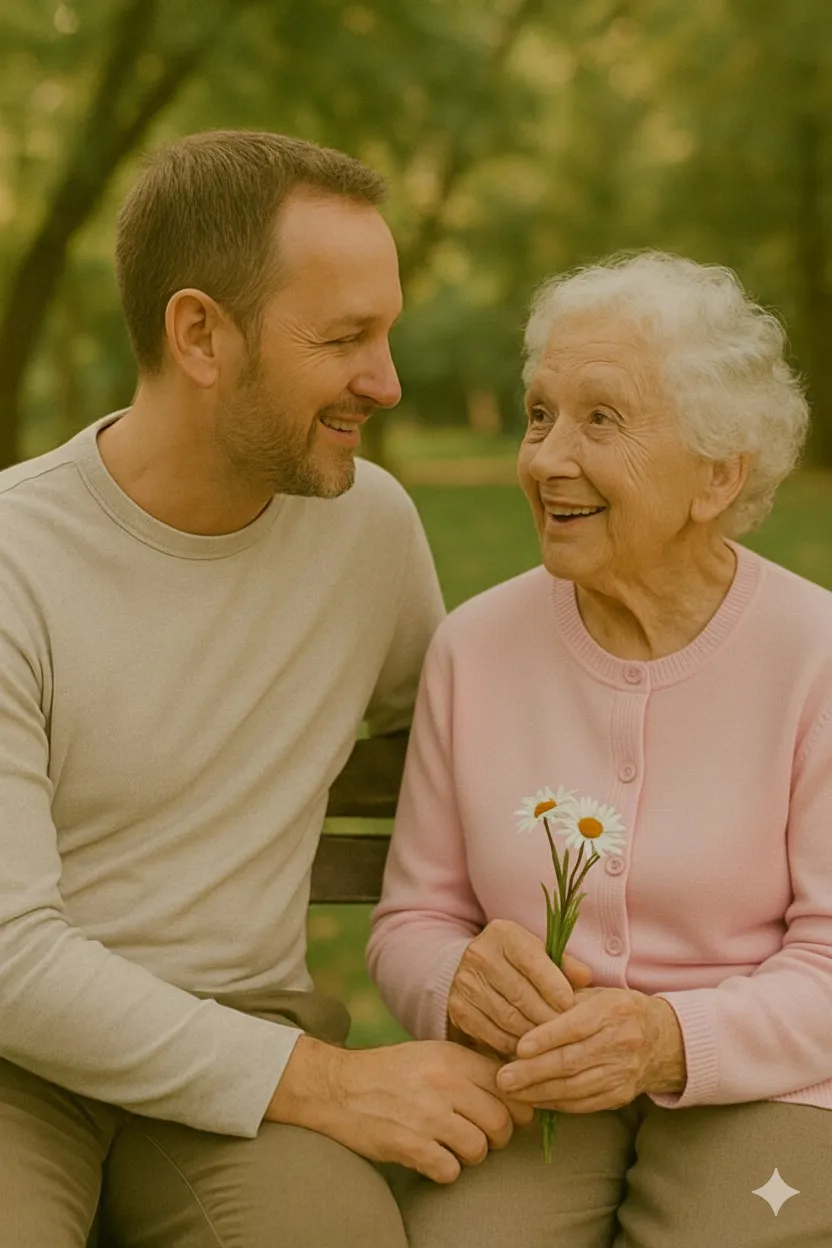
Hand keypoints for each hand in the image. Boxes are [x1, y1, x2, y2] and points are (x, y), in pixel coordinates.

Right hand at [267, 1035, 533, 1183]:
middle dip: (499, 1136)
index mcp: (451, 1057)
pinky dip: (446, 1171)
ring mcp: (426, 1115)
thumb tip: (516, 1086)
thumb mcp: (431, 1054)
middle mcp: (443, 1082)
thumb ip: (469, 1067)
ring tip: (456, 1147)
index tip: (514, 1115)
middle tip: (485, 1137)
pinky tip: (434, 1159)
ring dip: (472, 1155)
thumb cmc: (391, 1071)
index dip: (517, 1105)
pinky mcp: (409, 1145)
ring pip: (479, 1148)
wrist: (338, 1087)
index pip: (507, 1084)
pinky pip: (450, 1170)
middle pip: (501, 1120)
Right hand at [447, 918, 592, 1055]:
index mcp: (503, 934)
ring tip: (552, 1044)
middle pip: (519, 992)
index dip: (552, 984)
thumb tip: (586, 977)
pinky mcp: (458, 1008)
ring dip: (533, 1035)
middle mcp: (479, 954)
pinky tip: (530, 1049)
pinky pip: (491, 1033)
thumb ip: (565, 966)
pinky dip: (513, 1045)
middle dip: (546, 1015)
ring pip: (506, 1016)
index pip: (531, 959)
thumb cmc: (520, 963)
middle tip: (566, 1032)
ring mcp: (465, 982)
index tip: (570, 1004)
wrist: (477, 971)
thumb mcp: (541, 955)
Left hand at [495, 987, 686, 1112]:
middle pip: (571, 1061)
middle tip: (503, 1078)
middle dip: (533, 1071)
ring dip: (539, 1092)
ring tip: (511, 1092)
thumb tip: (524, 1005)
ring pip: (575, 1086)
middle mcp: (620, 1041)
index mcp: (612, 1010)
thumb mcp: (595, 993)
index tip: (519, 1047)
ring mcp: (622, 1072)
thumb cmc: (615, 1010)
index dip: (546, 1038)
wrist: (662, 1040)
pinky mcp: (621, 1095)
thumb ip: (563, 998)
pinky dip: (556, 1103)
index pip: (575, 1025)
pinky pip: (584, 1103)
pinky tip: (533, 1100)